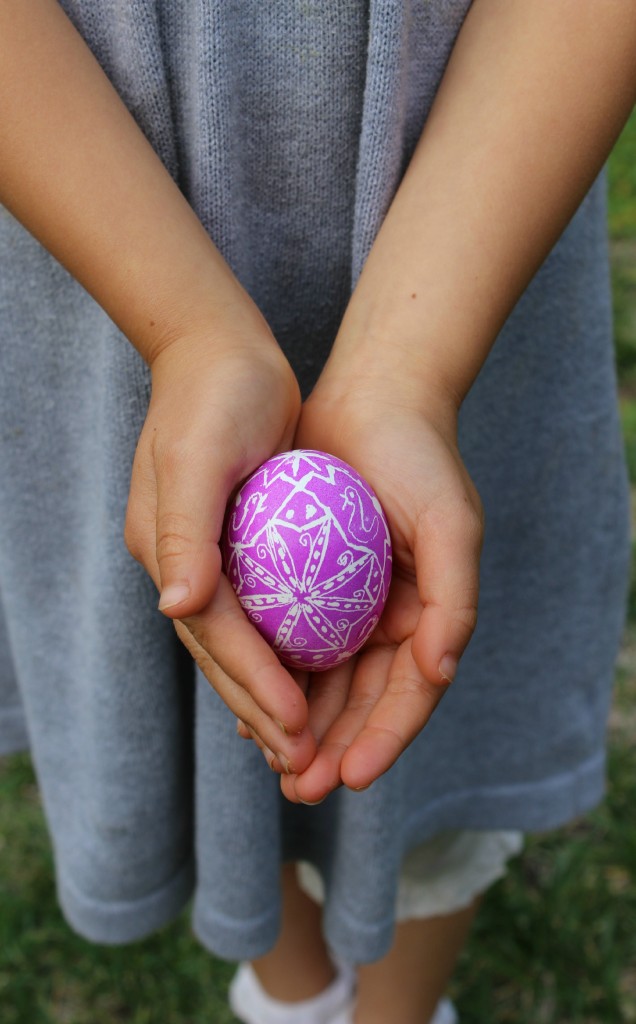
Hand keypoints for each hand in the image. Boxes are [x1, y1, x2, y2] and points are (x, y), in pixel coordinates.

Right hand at [124, 328, 316, 773]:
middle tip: (304, 764)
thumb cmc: (214, 396)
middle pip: (227, 655)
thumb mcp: (195, 455)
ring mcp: (214, 559)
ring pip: (247, 645)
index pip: (218, 636)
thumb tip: (177, 608)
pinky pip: (266, 614)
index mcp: (170, 554)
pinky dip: (286, 652)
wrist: (224, 351)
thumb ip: (184, 533)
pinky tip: (314, 680)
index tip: (294, 728)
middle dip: (262, 710)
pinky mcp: (244, 546)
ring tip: (310, 744)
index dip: (254, 684)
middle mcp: (188, 567)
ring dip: (275, 695)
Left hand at [276, 378, 482, 802]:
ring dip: (300, 725)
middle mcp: (391, 619)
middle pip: (363, 702)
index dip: (383, 740)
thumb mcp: (451, 525)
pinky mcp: (310, 583)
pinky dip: (273, 673)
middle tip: (300, 788)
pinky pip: (291, 639)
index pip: (409, 695)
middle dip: (334, 749)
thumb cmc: (420, 459)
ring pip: (324, 681)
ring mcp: (350, 604)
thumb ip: (455, 601)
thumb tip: (439, 672)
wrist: (373, 398)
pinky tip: (246, 701)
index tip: (348, 777)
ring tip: (271, 762)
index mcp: (429, 616)